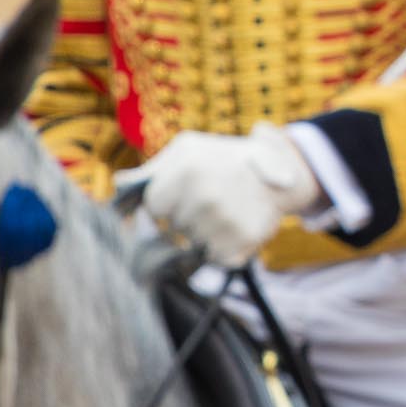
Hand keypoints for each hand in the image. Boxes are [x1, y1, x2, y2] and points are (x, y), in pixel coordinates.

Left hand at [130, 123, 325, 264]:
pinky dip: (224, 247)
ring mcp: (225, 220)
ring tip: (227, 211)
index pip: (155, 206)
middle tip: (214, 198)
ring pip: (194, 243)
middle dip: (188, 216)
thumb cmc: (227, 159)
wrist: (286, 170)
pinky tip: (237, 226)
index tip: (188, 190)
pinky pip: (217, 256)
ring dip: (206, 232)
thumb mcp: (190, 150)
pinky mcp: (244, 240)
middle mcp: (204, 197)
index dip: (169, 200)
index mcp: (187, 170)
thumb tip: (119, 184)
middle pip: (174, 226)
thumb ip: (152, 169)